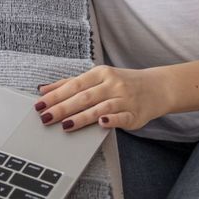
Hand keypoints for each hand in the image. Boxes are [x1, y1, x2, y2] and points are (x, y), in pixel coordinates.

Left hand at [34, 65, 170, 132]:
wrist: (157, 87)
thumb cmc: (122, 83)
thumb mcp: (97, 77)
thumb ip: (70, 83)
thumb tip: (43, 89)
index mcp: (101, 73)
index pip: (74, 85)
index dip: (56, 95)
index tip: (40, 104)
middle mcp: (113, 85)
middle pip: (84, 97)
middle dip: (63, 108)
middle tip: (45, 117)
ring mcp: (125, 99)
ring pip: (100, 107)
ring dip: (82, 117)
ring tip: (65, 125)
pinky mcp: (136, 114)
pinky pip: (122, 117)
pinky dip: (112, 120)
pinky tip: (101, 123)